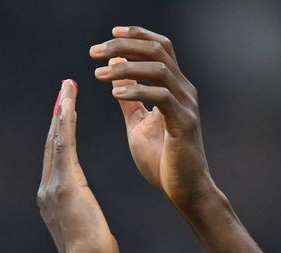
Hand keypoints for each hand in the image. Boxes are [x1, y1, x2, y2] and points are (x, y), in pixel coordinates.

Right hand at [38, 79, 118, 252]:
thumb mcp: (88, 232)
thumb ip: (84, 218)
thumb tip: (89, 223)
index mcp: (53, 199)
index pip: (58, 158)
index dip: (60, 133)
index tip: (65, 112)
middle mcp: (47, 189)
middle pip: (52, 143)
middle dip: (58, 115)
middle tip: (65, 89)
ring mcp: (52, 186)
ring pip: (56, 140)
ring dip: (62, 111)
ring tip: (68, 87)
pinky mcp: (63, 184)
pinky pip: (64, 146)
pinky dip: (65, 122)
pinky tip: (68, 104)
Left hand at [91, 26, 216, 209]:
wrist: (185, 191)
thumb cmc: (163, 161)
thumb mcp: (138, 123)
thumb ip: (129, 96)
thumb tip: (115, 67)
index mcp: (174, 88)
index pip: (160, 48)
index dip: (137, 35)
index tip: (110, 33)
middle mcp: (184, 91)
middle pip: (158, 50)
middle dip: (125, 45)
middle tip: (93, 51)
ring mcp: (186, 106)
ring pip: (159, 69)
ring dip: (126, 67)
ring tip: (99, 74)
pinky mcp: (184, 123)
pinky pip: (161, 97)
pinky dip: (137, 91)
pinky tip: (115, 93)